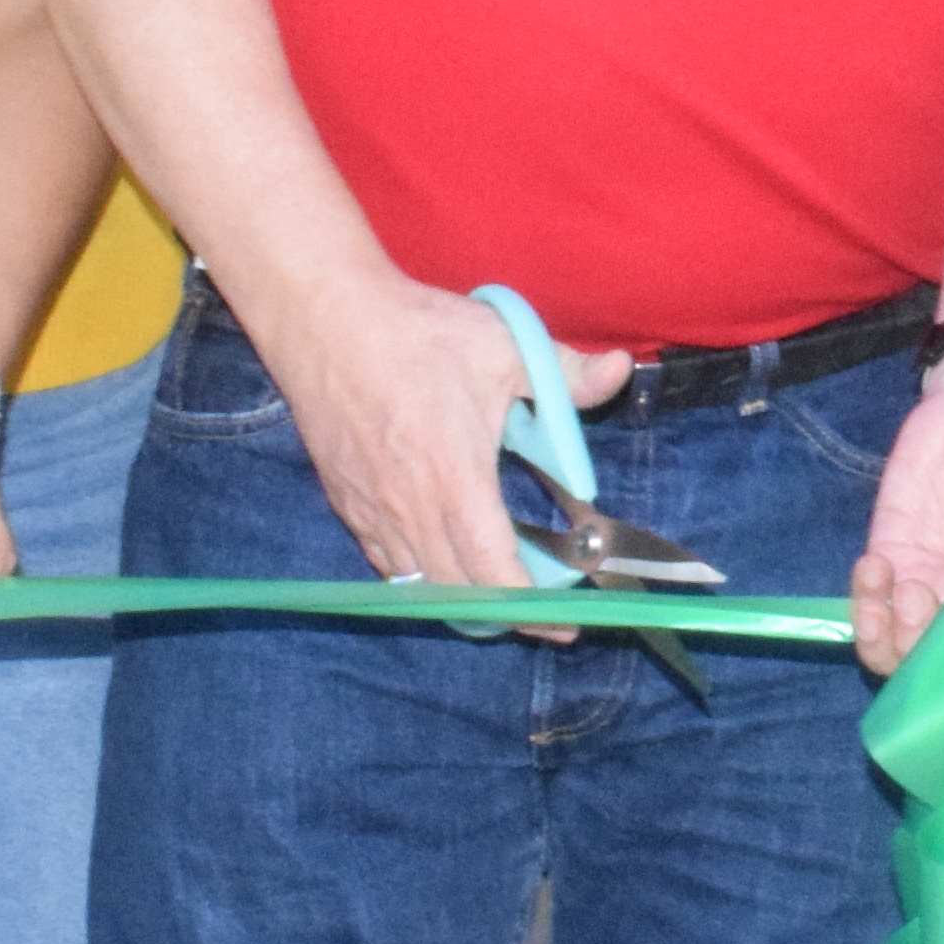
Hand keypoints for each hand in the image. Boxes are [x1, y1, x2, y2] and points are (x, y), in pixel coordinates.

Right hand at [271, 274, 625, 593]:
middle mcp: (410, 510)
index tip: (564, 624)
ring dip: (462, 600)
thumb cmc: (415, 332)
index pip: (496, 574)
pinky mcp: (347, 503)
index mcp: (455, 481)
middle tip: (545, 616)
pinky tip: (443, 564)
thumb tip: (619, 374)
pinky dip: (421, 578)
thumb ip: (566, 373)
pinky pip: (387, 564)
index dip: (532, 610)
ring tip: (498, 596)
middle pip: (459, 594)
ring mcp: (372, 511)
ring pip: (420, 585)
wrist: (324, 318)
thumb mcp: (504, 346)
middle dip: (506, 615)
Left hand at [857, 346, 943, 669]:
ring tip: (892, 591)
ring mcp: (927, 582)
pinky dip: (864, 595)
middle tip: (919, 602)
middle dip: (914, 651)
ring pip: (891, 644)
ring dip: (882, 632)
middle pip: (929, 666)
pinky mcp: (892, 552)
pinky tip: (873, 565)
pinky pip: (869, 598)